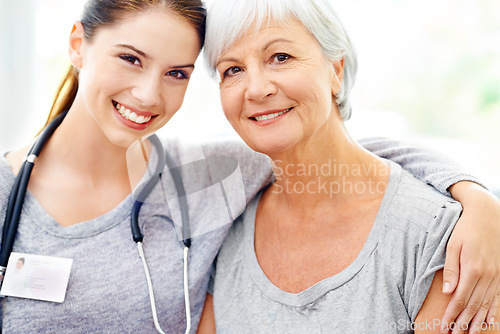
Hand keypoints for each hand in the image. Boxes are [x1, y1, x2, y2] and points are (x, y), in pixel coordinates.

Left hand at [441, 181, 499, 333]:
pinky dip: (494, 312)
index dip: (452, 315)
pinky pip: (498, 298)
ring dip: (478, 322)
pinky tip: (490, 323)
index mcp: (473, 269)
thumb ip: (451, 269)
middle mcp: (487, 276)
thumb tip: (448, 292)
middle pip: (474, 306)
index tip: (444, 326)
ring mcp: (497, 276)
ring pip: (487, 305)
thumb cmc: (466, 229)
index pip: (461, 299)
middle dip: (463, 323)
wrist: (488, 215)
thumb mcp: (453, 245)